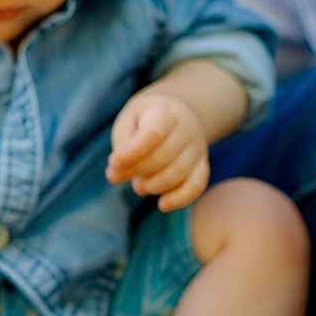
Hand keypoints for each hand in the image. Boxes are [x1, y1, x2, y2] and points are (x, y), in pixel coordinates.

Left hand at [106, 91, 209, 211]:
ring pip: (179, 173)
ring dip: (153, 186)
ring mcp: (198, 146)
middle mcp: (187, 127)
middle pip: (164, 156)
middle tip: (119, 175)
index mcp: (166, 111)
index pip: (153, 133)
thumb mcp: (127, 123)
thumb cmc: (143, 120)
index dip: (132, 152)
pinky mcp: (202, 164)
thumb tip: (114, 174)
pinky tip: (163, 204)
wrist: (173, 113)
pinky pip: (197, 185)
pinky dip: (180, 198)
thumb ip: (121, 147)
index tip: (113, 162)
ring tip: (138, 185)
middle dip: (138, 171)